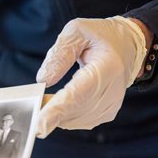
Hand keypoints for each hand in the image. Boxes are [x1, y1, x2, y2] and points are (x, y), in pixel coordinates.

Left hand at [36, 16, 149, 137]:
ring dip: (53, 112)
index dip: (57, 111)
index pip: (78, 94)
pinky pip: (76, 121)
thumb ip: (59, 54)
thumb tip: (44, 80)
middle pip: (73, 111)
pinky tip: (56, 102)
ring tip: (44, 97)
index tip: (39, 126)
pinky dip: (61, 114)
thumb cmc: (99, 38)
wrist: (127, 47)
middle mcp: (112, 91)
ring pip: (72, 120)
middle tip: (30, 105)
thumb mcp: (77, 31)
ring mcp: (110, 106)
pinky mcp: (105, 114)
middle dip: (47, 112)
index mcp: (107, 67)